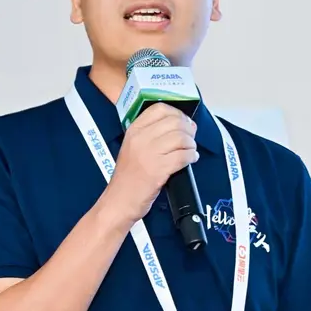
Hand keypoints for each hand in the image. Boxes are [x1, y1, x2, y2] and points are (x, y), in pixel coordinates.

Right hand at [101, 103, 197, 223]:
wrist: (119, 200)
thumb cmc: (128, 177)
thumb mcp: (133, 147)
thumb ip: (151, 134)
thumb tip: (179, 125)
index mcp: (134, 130)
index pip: (160, 109)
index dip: (177, 113)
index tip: (184, 122)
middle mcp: (141, 138)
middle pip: (174, 122)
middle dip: (188, 129)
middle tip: (191, 138)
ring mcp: (149, 154)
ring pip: (181, 138)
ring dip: (191, 144)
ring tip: (191, 150)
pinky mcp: (158, 169)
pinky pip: (183, 156)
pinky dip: (191, 156)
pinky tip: (191, 159)